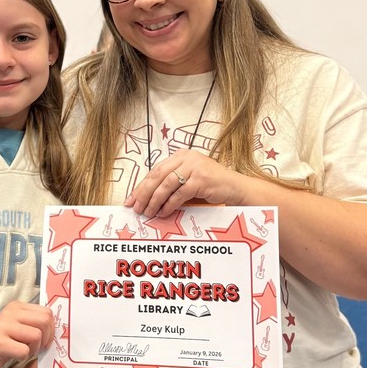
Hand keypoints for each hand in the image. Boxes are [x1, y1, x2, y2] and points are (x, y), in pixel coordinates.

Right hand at [0, 302, 53, 367]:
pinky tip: (14, 356)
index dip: (50, 329)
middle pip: (45, 322)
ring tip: (22, 352)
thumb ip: (35, 323)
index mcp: (17, 306)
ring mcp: (2, 326)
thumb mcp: (19, 327)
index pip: (47, 313)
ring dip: (34, 350)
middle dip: (45, 339)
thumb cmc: (3, 343)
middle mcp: (9, 312)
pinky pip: (24, 351)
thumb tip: (57, 327)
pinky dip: (23, 358)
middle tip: (35, 348)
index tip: (42, 340)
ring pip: (36, 336)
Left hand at [124, 149, 244, 216]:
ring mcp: (194, 167)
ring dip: (155, 200)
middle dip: (144, 193)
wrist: (235, 188)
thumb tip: (147, 199)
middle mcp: (186, 157)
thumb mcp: (188, 181)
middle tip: (136, 207)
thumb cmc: (210, 187)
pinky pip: (179, 194)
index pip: (155, 170)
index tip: (131, 199)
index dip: (141, 186)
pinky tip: (163, 212)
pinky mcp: (201, 179)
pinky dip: (169, 205)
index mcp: (181, 155)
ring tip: (148, 212)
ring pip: (166, 184)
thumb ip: (170, 185)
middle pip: (157, 175)